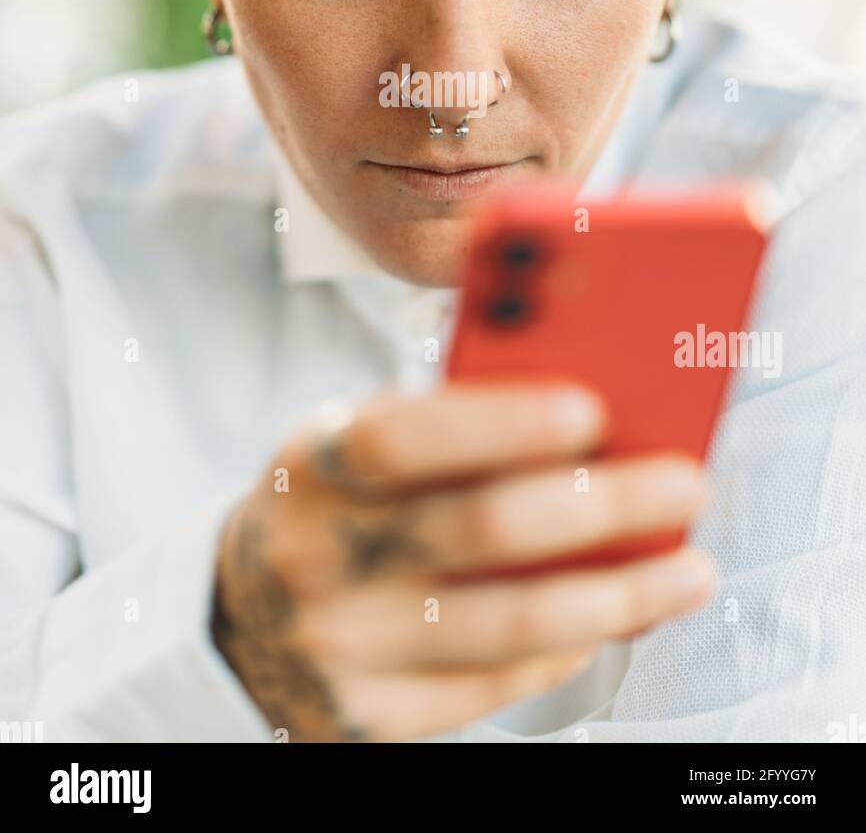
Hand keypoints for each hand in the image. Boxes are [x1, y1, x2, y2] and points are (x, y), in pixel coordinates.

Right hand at [210, 386, 715, 741]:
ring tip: (690, 569)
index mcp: (313, 466)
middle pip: (479, 529)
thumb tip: (580, 402)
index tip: (592, 410)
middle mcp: (319, 558)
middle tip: (682, 484)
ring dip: (618, 593)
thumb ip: (440, 419)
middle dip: (599, 504)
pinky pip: (499, 684)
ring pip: (509, 621)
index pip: (402, 436)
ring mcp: (343, 648)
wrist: (243, 621)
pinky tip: (620, 614)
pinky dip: (572, 643)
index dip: (499, 424)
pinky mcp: (373, 718)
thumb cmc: (331, 506)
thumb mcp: (351, 444)